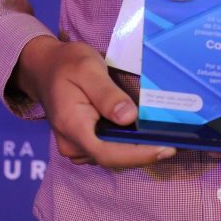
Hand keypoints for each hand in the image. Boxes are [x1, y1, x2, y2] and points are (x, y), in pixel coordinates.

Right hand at [12, 36, 174, 168]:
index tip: (165, 148)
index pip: (107, 152)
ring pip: (111, 155)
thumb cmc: (67, 63)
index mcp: (72, 125)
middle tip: (175, 142)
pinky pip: (107, 148)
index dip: (138, 154)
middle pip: (112, 157)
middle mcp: (72, 143)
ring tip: (166, 138)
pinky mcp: (82, 142)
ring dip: (137, 149)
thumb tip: (129, 118)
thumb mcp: (88, 68)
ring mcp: (76, 145)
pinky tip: (146, 135)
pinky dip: (127, 144)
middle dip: (144, 152)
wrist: (45, 66)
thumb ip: (107, 94)